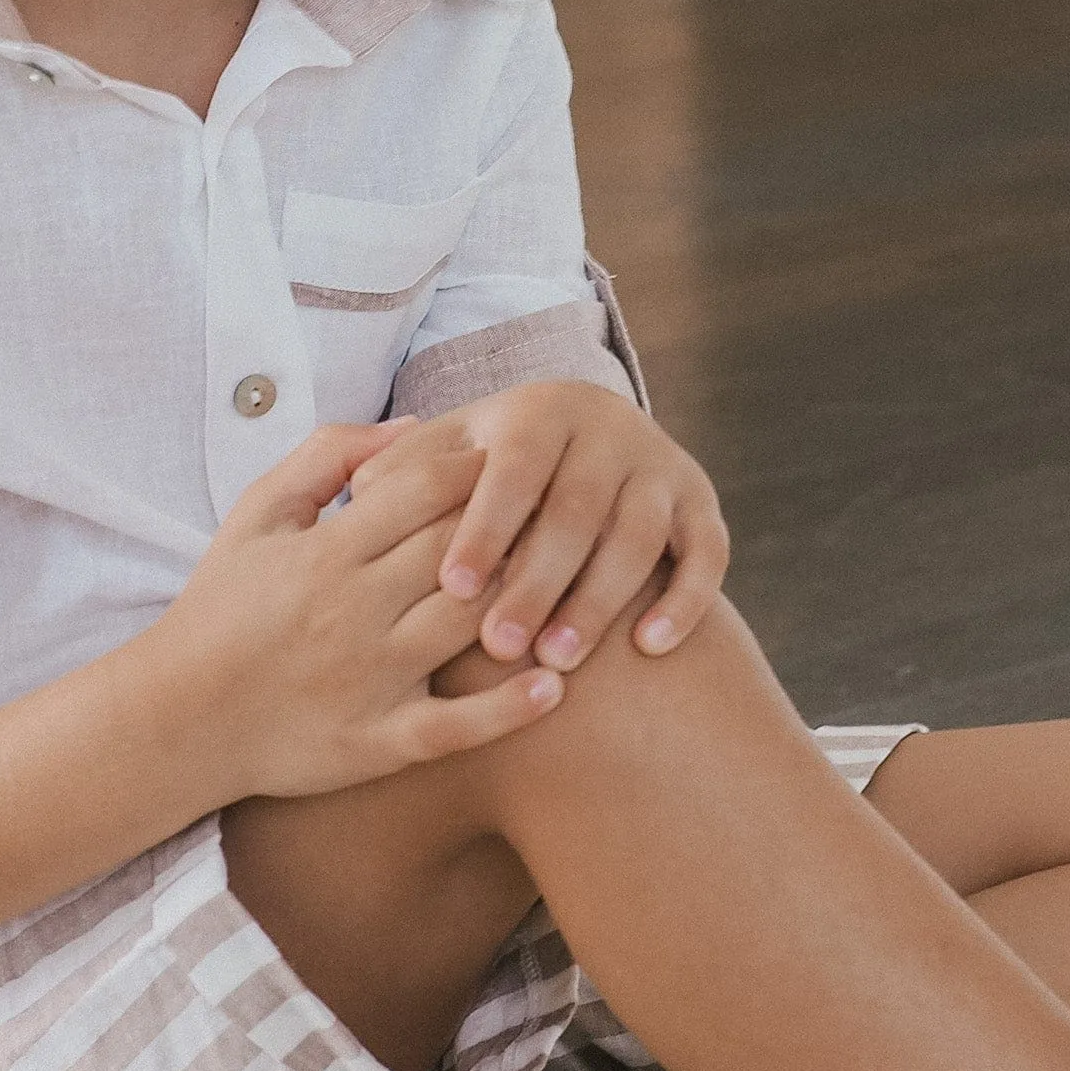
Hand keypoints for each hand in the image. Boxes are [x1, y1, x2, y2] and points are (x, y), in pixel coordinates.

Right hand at [164, 421, 563, 798]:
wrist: (178, 717)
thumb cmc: (221, 606)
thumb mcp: (257, 513)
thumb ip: (326, 457)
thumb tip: (411, 424)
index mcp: (329, 549)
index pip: (429, 491)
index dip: (485, 469)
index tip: (520, 457)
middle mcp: (355, 609)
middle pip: (463, 552)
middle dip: (521, 525)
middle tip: (571, 506)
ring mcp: (371, 678)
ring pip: (470, 628)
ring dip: (529, 604)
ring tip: (578, 583)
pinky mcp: (378, 742)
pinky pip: (455, 726)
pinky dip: (508, 710)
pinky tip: (555, 686)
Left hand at [357, 382, 728, 672]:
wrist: (587, 446)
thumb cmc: (491, 467)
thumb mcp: (450, 453)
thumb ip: (406, 471)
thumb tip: (361, 492)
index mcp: (539, 410)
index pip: (512, 470)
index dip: (485, 527)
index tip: (452, 588)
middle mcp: (609, 428)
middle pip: (577, 509)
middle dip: (539, 580)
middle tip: (502, 647)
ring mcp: (661, 466)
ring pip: (640, 536)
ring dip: (601, 600)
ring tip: (559, 660)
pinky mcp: (702, 505)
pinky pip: (708, 554)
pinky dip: (685, 599)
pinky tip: (649, 647)